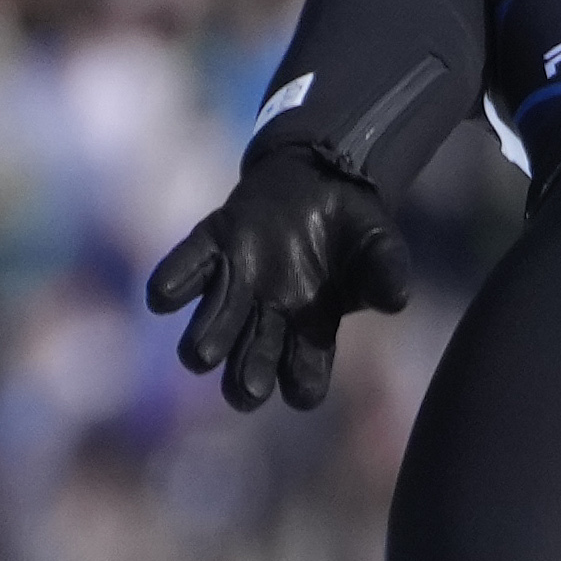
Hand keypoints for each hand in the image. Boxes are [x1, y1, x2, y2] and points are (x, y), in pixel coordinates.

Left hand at [148, 145, 410, 411]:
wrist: (321, 174)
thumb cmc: (354, 227)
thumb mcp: (382, 245)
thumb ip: (388, 272)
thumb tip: (395, 301)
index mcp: (312, 333)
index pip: (303, 379)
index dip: (302, 385)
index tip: (301, 384)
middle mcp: (268, 320)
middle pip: (247, 371)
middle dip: (245, 381)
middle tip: (248, 386)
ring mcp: (235, 288)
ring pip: (207, 333)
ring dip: (205, 343)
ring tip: (204, 352)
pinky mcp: (211, 249)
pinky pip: (182, 273)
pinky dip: (172, 284)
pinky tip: (165, 296)